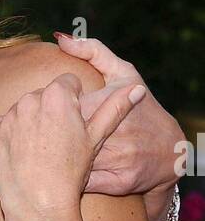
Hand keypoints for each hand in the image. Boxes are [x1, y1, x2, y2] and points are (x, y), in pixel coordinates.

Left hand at [0, 70, 138, 220]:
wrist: (37, 204)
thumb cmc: (70, 173)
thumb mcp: (96, 139)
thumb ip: (114, 109)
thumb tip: (136, 90)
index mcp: (57, 96)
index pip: (68, 84)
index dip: (75, 102)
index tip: (75, 123)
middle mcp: (29, 100)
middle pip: (44, 97)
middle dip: (52, 112)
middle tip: (59, 141)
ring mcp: (8, 117)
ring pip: (24, 112)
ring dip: (32, 124)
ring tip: (42, 152)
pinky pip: (5, 128)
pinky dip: (13, 138)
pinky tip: (25, 157)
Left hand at [53, 33, 185, 207]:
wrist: (170, 152)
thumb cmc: (141, 108)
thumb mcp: (124, 74)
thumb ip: (93, 52)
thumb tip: (61, 38)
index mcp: (105, 102)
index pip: (60, 104)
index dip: (56, 112)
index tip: (58, 116)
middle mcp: (114, 130)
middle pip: (60, 133)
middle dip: (51, 134)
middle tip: (52, 138)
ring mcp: (118, 158)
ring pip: (69, 161)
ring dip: (56, 158)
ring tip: (56, 155)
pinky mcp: (119, 182)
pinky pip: (82, 182)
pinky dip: (70, 178)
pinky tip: (66, 173)